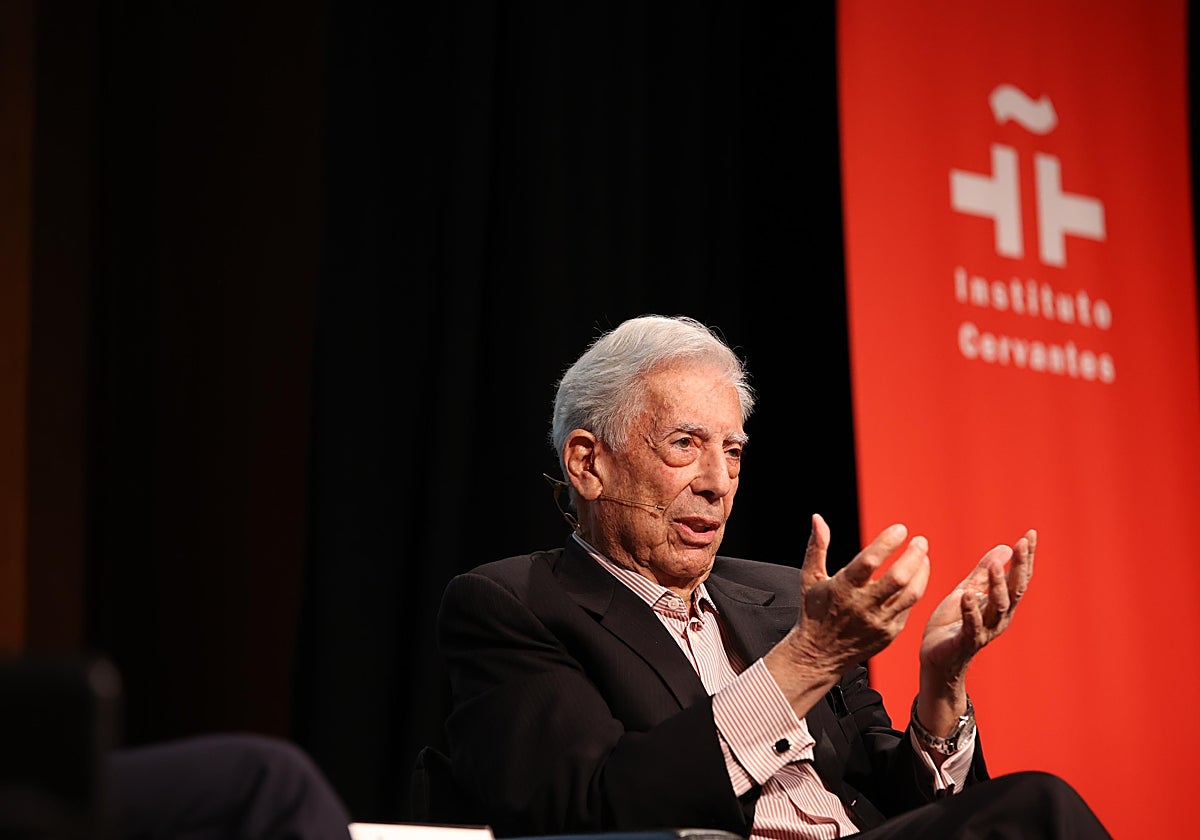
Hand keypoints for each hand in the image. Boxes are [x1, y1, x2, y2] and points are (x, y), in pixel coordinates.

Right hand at [791, 513, 931, 675]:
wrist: (819, 655)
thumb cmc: (814, 612)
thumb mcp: (810, 578)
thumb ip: (817, 547)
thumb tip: (818, 518)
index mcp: (842, 588)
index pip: (869, 561)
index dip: (887, 542)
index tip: (900, 529)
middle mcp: (862, 606)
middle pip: (898, 577)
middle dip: (913, 555)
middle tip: (920, 540)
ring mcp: (878, 621)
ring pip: (910, 593)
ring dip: (921, 572)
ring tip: (923, 556)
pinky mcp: (889, 633)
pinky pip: (908, 608)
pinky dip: (914, 590)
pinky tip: (916, 577)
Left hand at [919, 529, 1035, 688]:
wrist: (936, 658)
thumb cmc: (953, 624)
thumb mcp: (967, 591)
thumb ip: (983, 573)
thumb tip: (1005, 547)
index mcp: (1000, 604)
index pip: (1018, 577)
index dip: (1025, 557)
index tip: (1031, 534)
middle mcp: (999, 617)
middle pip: (1015, 590)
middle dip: (1020, 566)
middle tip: (1022, 543)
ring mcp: (984, 630)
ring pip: (998, 606)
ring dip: (997, 585)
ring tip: (995, 565)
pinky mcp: (965, 641)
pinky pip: (972, 626)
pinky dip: (971, 610)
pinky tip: (967, 595)